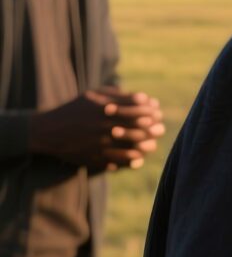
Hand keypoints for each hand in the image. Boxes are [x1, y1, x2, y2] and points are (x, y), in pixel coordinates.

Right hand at [29, 88, 163, 170]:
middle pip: (141, 129)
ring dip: (146, 146)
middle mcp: (105, 126)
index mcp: (107, 109)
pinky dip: (132, 160)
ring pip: (134, 147)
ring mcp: (100, 143)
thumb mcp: (95, 95)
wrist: (49, 131)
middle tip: (159, 129)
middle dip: (154, 129)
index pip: (141, 110)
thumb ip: (120, 95)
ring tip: (151, 144)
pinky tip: (137, 157)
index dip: (152, 112)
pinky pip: (120, 161)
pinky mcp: (95, 157)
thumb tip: (145, 99)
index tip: (156, 113)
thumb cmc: (76, 109)